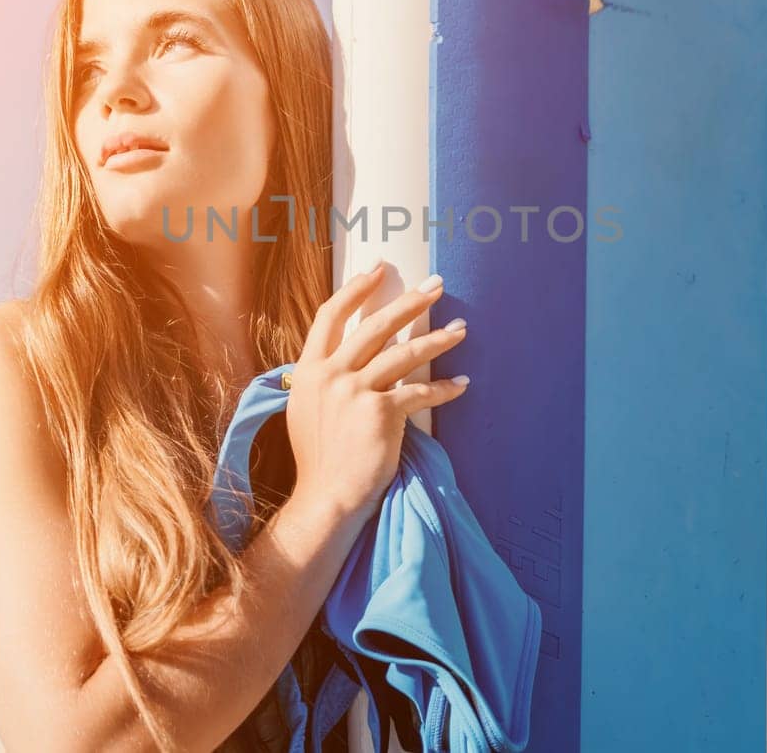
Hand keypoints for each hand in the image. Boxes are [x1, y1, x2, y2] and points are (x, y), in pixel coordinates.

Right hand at [284, 261, 470, 522]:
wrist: (326, 497)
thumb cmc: (319, 459)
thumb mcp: (305, 410)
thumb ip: (319, 380)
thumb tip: (339, 358)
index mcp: (309, 370)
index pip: (330, 316)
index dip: (356, 289)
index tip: (378, 269)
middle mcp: (330, 375)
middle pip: (375, 326)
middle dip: (409, 302)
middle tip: (435, 285)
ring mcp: (355, 392)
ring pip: (404, 353)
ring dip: (437, 339)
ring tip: (461, 329)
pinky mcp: (381, 412)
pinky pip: (420, 392)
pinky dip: (444, 388)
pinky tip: (461, 383)